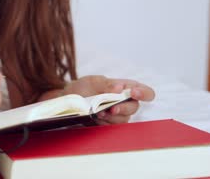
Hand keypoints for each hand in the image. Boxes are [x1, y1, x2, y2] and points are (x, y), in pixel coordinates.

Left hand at [39, 75, 154, 124]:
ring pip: (123, 119)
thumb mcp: (92, 81)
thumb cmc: (81, 88)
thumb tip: (120, 88)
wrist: (65, 102)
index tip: (134, 93)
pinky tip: (95, 118)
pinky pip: (112, 127)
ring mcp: (116, 115)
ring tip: (98, 112)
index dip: (144, 93)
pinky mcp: (108, 126)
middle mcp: (123, 103)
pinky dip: (103, 122)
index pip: (144, 92)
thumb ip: (106, 84)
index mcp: (123, 88)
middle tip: (111, 108)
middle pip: (134, 108)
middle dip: (123, 108)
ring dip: (111, 116)